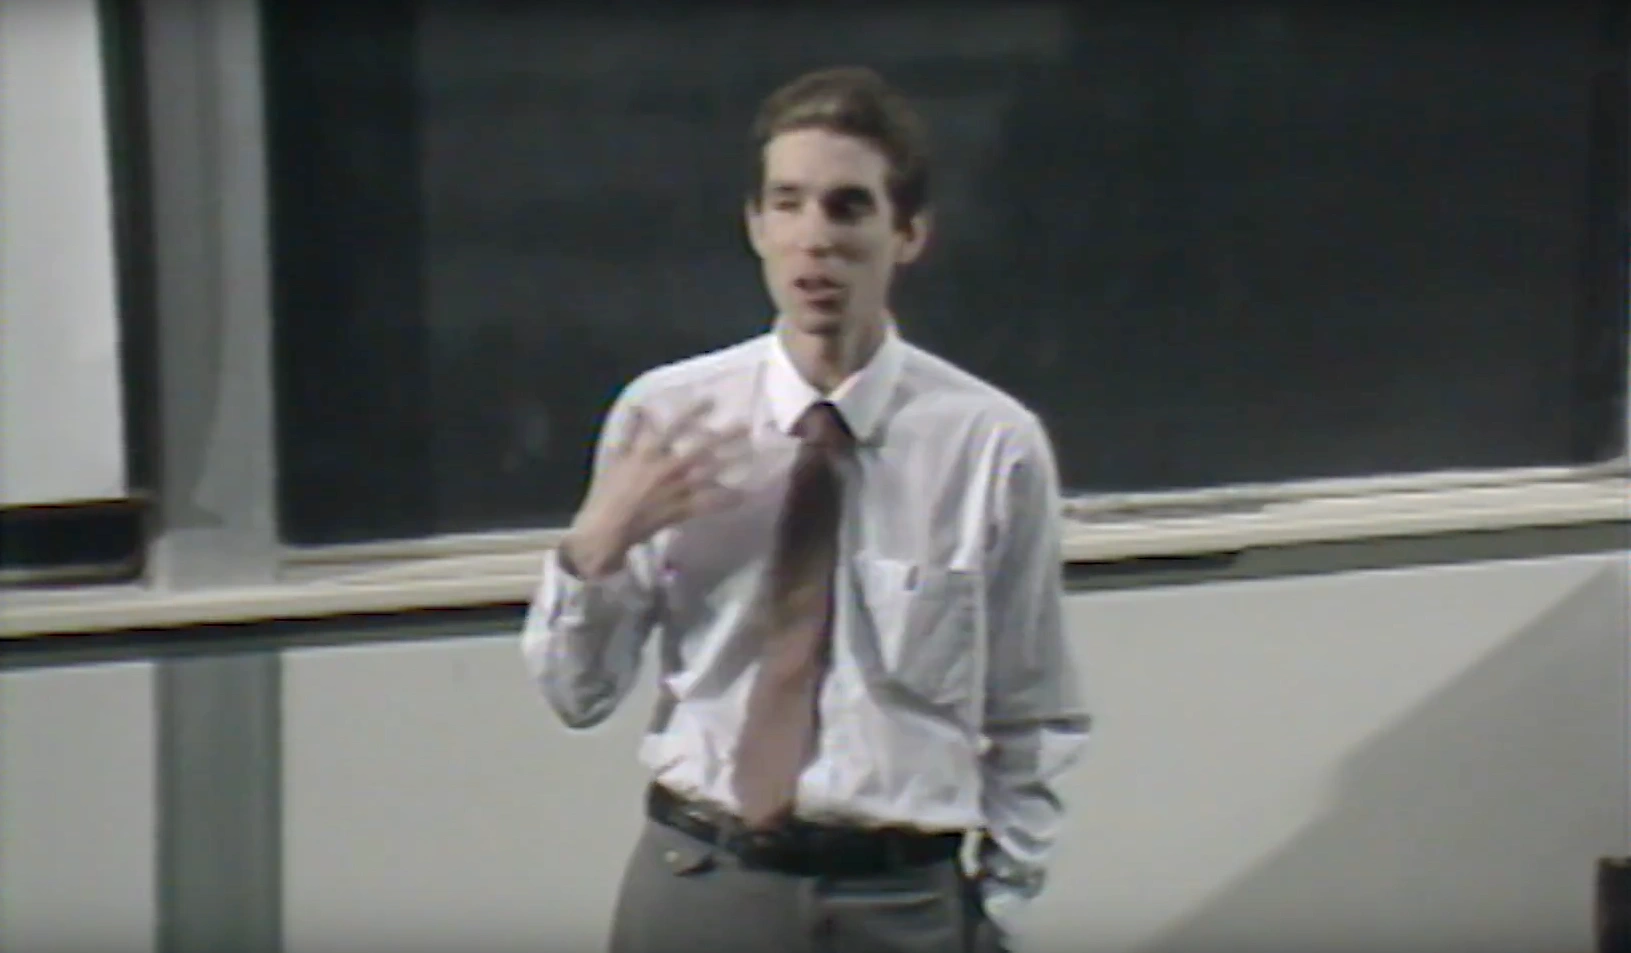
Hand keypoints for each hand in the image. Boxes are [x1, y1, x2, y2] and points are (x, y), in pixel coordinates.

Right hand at [562, 399, 748, 577]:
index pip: (673, 427)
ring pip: (709, 474)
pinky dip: (725, 500)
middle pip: (701, 449)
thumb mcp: (616, 457)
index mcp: (647, 453)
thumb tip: (639, 407)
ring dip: (731, 463)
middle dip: (723, 437)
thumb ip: (631, 431)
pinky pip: (708, 504)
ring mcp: (676, 490)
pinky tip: (744, 495)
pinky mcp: (681, 510)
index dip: (693, 412)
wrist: (607, 528)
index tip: (712, 400)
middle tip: (745, 425)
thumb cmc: (608, 492)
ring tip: (752, 454)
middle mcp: (666, 468)